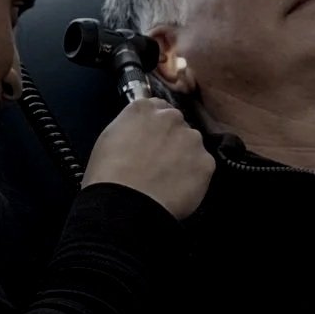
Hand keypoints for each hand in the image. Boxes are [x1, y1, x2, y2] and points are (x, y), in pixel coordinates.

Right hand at [82, 96, 213, 219]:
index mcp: (144, 109)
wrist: (125, 205)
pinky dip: (194, 177)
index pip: (157, 109)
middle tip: (159, 163)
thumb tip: (139, 130)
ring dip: (184, 157)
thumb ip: (130, 126)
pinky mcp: (206, 162)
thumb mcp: (109, 138)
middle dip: (171, 140)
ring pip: (192, 145)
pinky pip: (202, 167)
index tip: (151, 141)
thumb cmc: (108, 175)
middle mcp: (171, 118)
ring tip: (168, 179)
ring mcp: (192, 139)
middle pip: (177, 125)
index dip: (155, 128)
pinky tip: (178, 189)